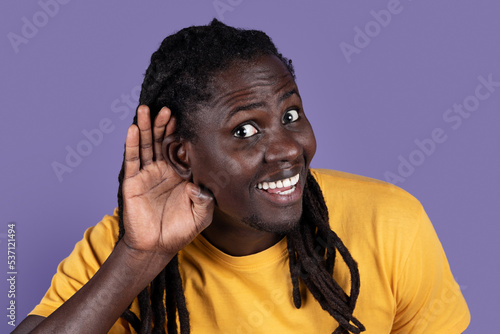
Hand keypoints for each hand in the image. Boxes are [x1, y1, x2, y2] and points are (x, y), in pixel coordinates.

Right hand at [121, 105, 213, 255]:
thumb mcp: (201, 216)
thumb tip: (197, 186)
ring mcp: (148, 174)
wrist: (157, 247)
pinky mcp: (133, 182)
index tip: (187, 117)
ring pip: (146, 145)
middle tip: (167, 108)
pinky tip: (133, 129)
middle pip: (163, 141)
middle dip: (164, 124)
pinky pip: (132, 160)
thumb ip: (205, 200)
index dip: (183, 134)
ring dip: (146, 127)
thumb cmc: (180, 230)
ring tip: (146, 109)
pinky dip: (132, 144)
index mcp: (181, 174)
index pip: (182, 148)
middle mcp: (164, 170)